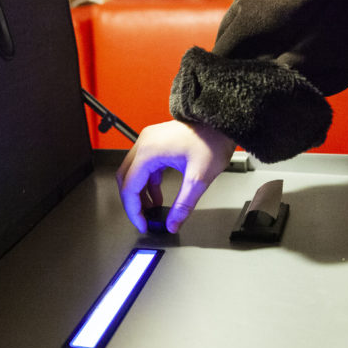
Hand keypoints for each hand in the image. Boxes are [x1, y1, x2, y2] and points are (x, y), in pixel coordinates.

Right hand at [116, 120, 235, 233]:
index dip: (134, 210)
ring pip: (134, 173)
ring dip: (140, 193)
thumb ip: (183, 204)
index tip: (142, 224)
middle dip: (133, 202)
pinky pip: (145, 167)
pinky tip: (157, 196)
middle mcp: (144, 144)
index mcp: (148, 152)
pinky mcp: (156, 143)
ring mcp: (149, 142)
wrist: (221, 123)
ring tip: (152, 211)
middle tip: (143, 219)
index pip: (129, 187)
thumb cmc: (212, 140)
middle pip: (126, 179)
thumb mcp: (198, 178)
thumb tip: (173, 224)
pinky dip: (148, 183)